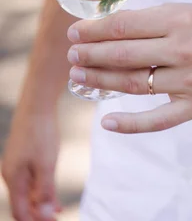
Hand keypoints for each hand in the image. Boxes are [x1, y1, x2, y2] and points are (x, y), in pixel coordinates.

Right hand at [2, 105, 60, 220]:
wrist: (37, 106)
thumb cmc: (41, 134)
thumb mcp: (47, 165)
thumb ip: (45, 190)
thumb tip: (44, 214)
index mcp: (13, 179)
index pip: (20, 211)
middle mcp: (11, 175)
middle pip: (23, 203)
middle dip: (37, 215)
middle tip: (56, 219)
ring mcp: (17, 166)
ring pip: (28, 192)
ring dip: (41, 204)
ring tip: (57, 213)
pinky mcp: (24, 158)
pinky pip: (31, 181)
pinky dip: (42, 191)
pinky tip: (53, 197)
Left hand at [66, 4, 191, 133]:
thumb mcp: (183, 10)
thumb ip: (147, 20)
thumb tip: (105, 29)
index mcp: (180, 21)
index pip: (125, 27)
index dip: (94, 31)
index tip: (76, 33)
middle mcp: (185, 51)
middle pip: (124, 55)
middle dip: (91, 55)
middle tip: (74, 56)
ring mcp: (191, 82)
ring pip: (135, 84)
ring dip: (101, 81)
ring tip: (80, 77)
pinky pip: (159, 120)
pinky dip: (131, 124)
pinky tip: (108, 122)